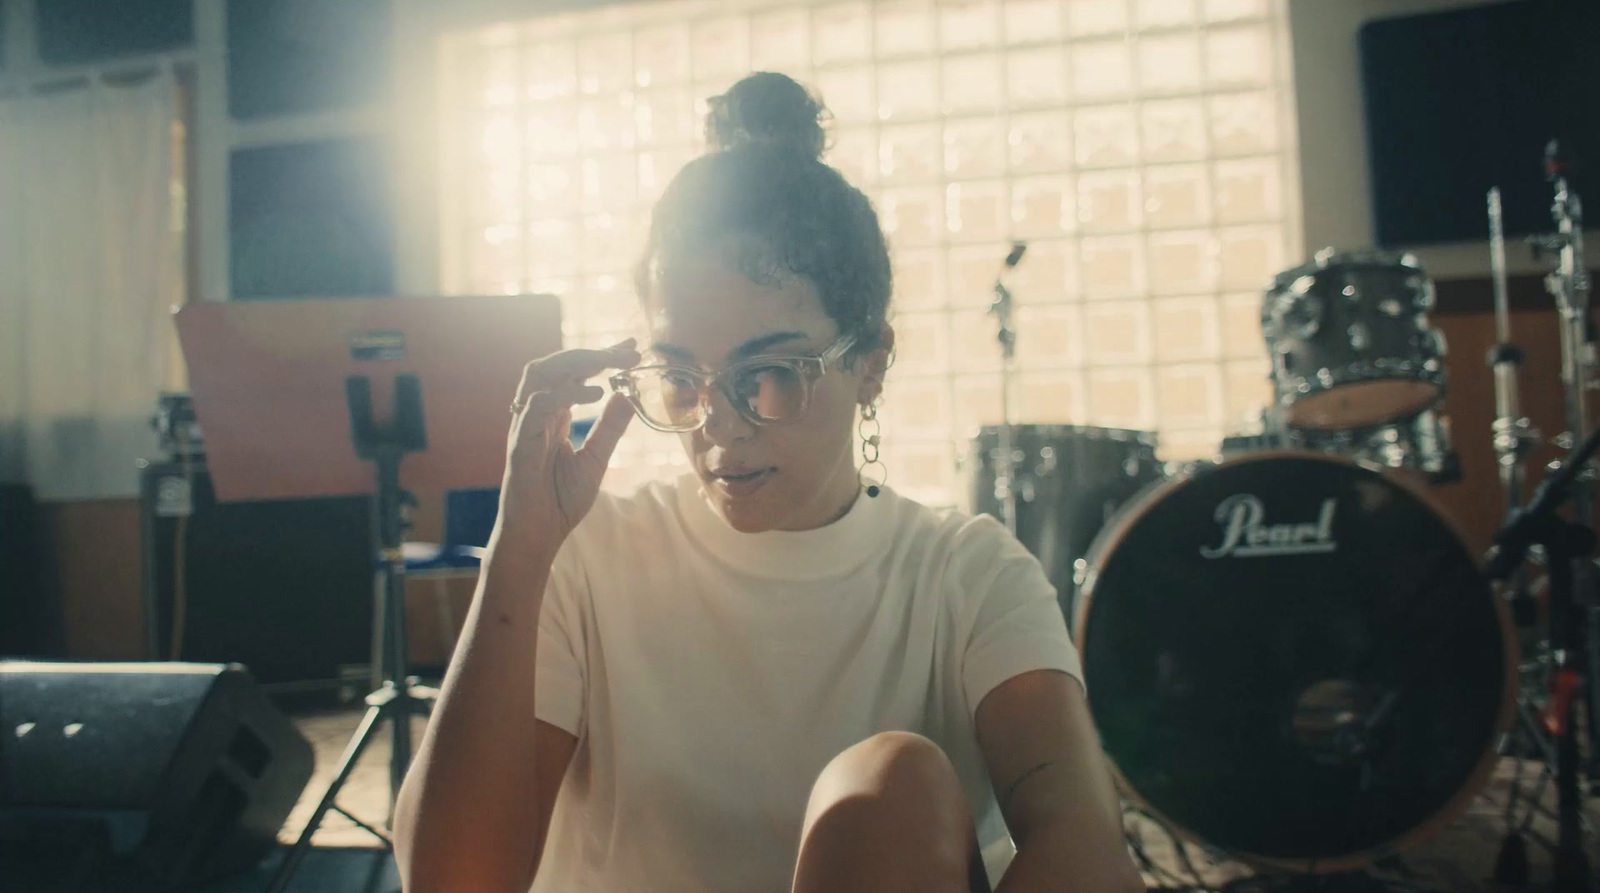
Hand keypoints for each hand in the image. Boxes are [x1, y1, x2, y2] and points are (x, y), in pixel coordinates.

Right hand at [500, 338, 640, 547]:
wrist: (539, 535)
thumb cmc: (560, 501)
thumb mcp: (596, 460)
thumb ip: (610, 429)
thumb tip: (627, 396)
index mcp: (554, 416)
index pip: (575, 374)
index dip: (602, 356)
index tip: (631, 347)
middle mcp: (538, 414)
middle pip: (556, 365)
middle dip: (593, 352)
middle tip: (629, 350)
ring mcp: (526, 425)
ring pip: (539, 374)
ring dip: (575, 361)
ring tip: (608, 361)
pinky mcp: (520, 442)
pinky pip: (537, 405)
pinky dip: (566, 393)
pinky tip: (595, 393)